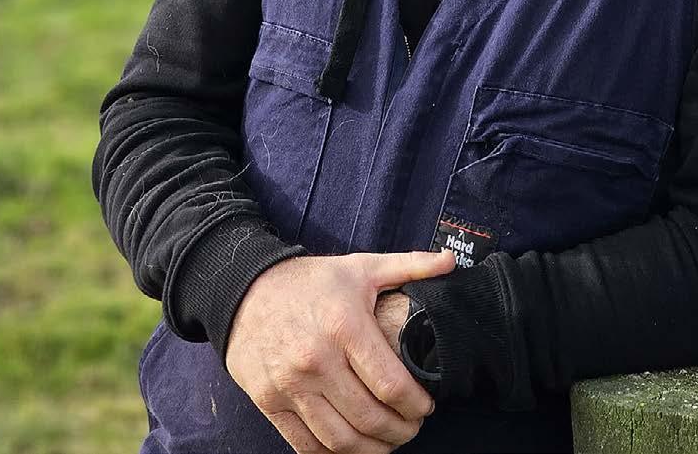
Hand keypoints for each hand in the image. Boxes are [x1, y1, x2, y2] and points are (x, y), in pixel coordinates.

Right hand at [225, 249, 454, 452]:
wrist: (246, 290)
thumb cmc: (312, 281)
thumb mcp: (362, 266)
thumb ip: (410, 266)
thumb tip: (451, 262)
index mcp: (345, 326)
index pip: (390, 384)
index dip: (416, 404)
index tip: (426, 406)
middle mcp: (316, 360)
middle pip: (369, 417)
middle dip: (400, 431)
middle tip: (412, 428)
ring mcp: (290, 385)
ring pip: (339, 439)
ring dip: (371, 450)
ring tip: (388, 442)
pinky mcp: (269, 402)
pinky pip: (306, 445)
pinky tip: (352, 446)